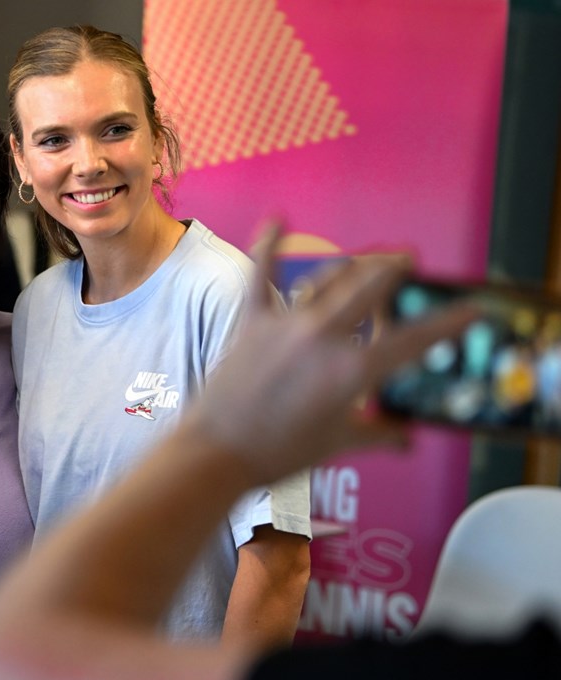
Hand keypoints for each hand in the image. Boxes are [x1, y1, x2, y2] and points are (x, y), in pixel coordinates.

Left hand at [193, 222, 476, 484]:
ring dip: (352, 265)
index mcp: (352, 371)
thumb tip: (405, 438)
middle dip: (395, 268)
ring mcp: (285, 324)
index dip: (448, 323)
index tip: (470, 309)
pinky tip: (277, 219)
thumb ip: (378, 435)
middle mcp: (323, 337)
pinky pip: (261, 276)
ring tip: (370, 257)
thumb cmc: (277, 453)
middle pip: (370, 288)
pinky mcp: (251, 322)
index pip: (413, 340)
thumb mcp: (337, 445)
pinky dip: (269, 246)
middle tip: (409, 259)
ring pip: (328, 280)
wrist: (216, 452)